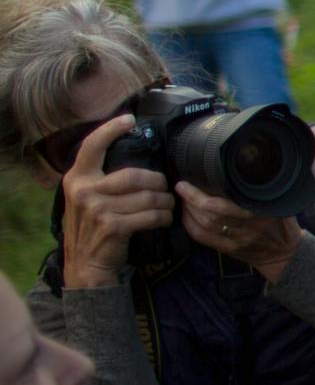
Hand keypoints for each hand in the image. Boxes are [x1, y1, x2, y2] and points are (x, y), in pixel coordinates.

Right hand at [60, 116, 173, 288]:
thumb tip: (133, 157)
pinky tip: (164, 218)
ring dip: (164, 202)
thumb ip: (100, 179)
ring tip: (167, 205)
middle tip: (164, 188)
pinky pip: (150, 215)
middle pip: (134, 175)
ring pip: (147, 196)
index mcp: (76, 179)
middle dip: (157, 182)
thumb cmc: (92, 228)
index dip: (110, 129)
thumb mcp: (86, 199)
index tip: (129, 119)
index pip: (91, 146)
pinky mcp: (113, 226)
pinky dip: (163, 217)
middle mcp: (84, 191)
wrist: (86, 265)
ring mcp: (97, 209)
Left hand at [175, 183, 302, 281]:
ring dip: (188, 212)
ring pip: (203, 226)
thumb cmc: (282, 225)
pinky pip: (202, 238)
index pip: (222, 206)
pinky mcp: (227, 249)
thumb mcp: (281, 204)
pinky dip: (190, 226)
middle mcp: (245, 229)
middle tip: (182, 187)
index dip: (200, 196)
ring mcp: (235, 241)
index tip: (188, 182)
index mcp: (259, 215)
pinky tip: (186, 216)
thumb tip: (252, 168)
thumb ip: (266, 191)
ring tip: (183, 199)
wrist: (284, 255)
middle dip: (190, 200)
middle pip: (208, 216)